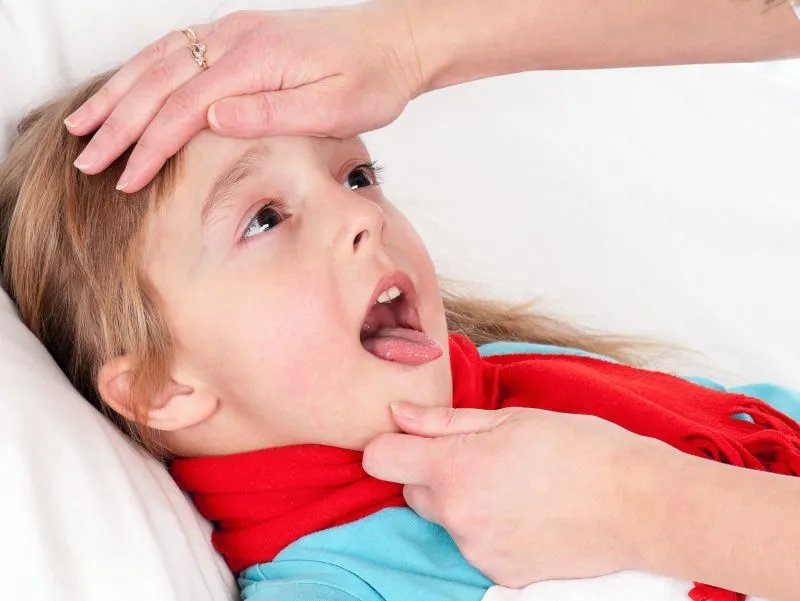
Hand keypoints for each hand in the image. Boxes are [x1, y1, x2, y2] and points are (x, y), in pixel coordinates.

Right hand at [65, 1, 422, 192]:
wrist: (395, 41)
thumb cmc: (373, 79)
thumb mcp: (335, 106)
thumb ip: (272, 113)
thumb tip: (211, 118)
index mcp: (256, 62)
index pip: (184, 108)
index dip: (150, 147)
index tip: (126, 179)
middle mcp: (235, 39)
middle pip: (158, 83)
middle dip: (117, 124)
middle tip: (85, 160)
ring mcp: (233, 31)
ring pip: (158, 61)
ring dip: (117, 94)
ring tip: (83, 124)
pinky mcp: (240, 34)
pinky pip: (176, 49)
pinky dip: (142, 71)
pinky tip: (126, 87)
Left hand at [363, 402, 671, 586]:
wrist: (639, 504)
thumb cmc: (580, 449)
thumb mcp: (511, 420)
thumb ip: (444, 422)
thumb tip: (398, 414)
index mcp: (453, 469)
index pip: (380, 459)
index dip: (390, 445)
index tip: (412, 440)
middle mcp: (456, 515)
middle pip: (412, 492)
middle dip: (435, 475)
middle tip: (482, 460)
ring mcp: (477, 551)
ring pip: (447, 519)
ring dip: (465, 503)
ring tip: (516, 487)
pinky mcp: (499, 575)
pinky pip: (475, 545)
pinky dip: (490, 530)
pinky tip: (528, 515)